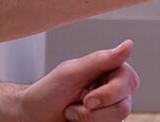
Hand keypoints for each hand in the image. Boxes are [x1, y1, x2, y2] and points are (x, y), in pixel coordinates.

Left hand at [19, 40, 137, 121]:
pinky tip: (78, 121)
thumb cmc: (47, 92)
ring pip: (117, 120)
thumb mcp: (72, 72)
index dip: (110, 94)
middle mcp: (115, 91)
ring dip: (89, 120)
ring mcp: (110, 110)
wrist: (31, 117)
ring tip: (72, 114)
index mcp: (111, 73)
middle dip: (94, 112)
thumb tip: (128, 45)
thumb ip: (101, 59)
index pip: (128, 82)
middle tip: (73, 108)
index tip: (88, 99)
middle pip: (124, 106)